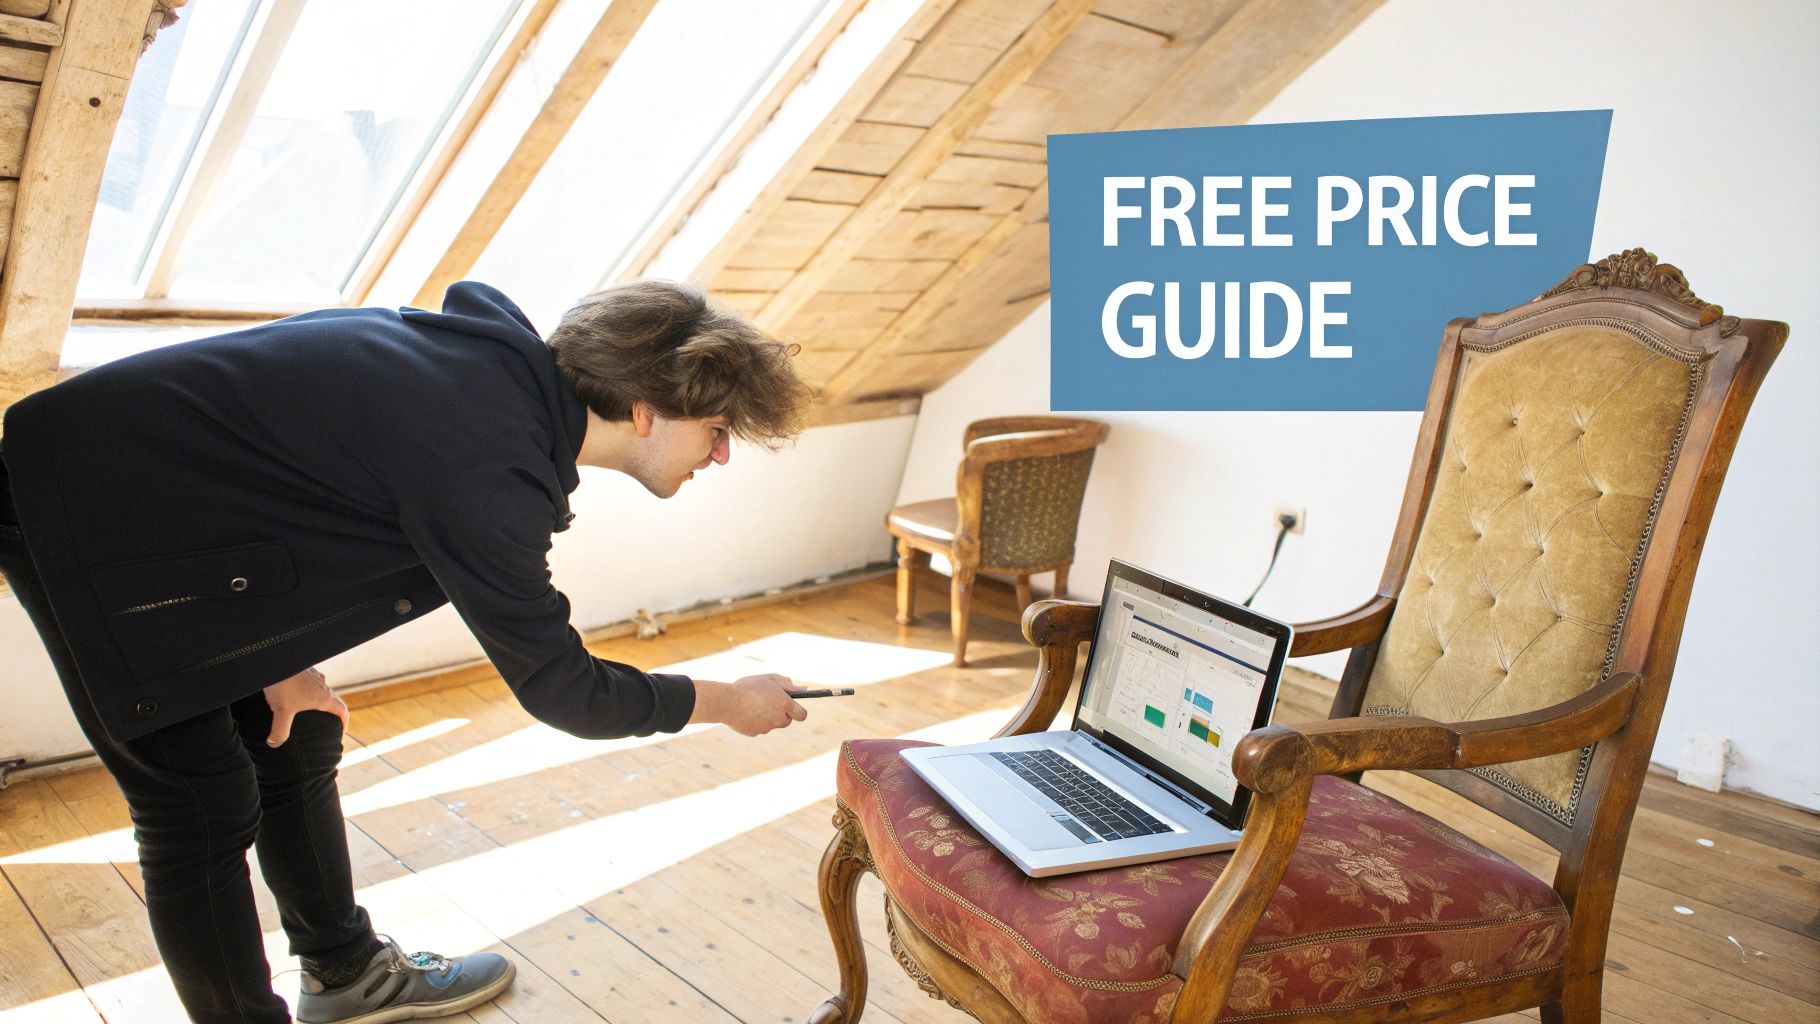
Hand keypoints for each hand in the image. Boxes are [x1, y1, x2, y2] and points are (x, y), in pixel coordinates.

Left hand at [263, 666, 348, 746]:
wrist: (276, 661)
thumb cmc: (283, 684)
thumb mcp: (281, 711)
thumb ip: (279, 731)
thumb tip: (274, 743)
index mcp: (324, 697)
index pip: (342, 711)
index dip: (344, 723)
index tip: (341, 731)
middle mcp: (323, 686)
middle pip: (334, 701)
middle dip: (332, 713)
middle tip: (327, 723)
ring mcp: (315, 677)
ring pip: (322, 690)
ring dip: (320, 700)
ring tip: (309, 709)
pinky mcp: (305, 671)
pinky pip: (311, 683)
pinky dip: (308, 690)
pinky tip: (294, 694)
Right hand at [689, 673, 808, 736]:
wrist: (726, 702)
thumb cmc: (748, 687)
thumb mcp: (769, 679)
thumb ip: (788, 685)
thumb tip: (804, 689)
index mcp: (784, 704)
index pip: (802, 715)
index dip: (798, 711)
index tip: (792, 706)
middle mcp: (779, 719)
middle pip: (786, 720)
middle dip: (781, 713)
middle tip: (768, 701)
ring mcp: (767, 728)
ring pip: (772, 724)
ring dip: (767, 717)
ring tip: (754, 704)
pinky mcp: (755, 733)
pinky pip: (759, 728)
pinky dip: (755, 722)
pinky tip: (745, 712)